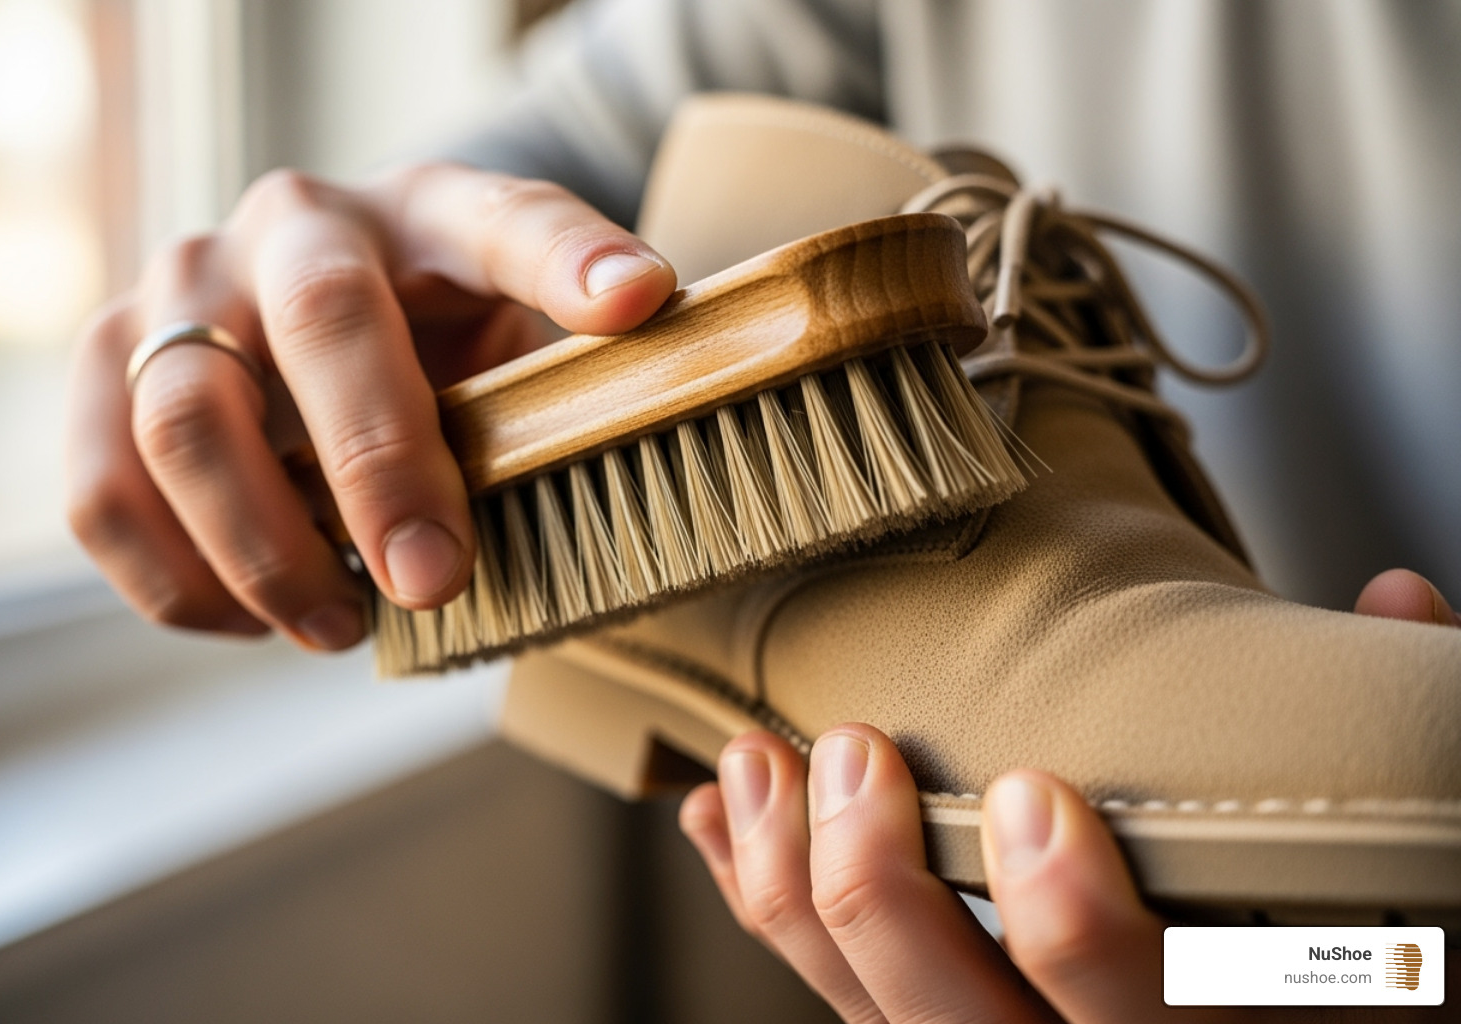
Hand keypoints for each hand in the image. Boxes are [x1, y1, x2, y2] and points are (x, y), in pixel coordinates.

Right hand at [66, 164, 674, 648]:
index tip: (636, 303)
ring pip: (185, 417)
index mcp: (426, 210)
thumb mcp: (512, 345)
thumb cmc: (433, 345)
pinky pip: (104, 492)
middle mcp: (293, 227)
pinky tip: (258, 617)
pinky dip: (180, 582)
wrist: (310, 321)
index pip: (509, 217)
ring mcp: (182, 288)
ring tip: (342, 625)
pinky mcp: (108, 367)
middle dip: (380, 467)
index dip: (571, 261)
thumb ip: (564, 386)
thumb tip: (635, 447)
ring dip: (267, 549)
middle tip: (431, 579)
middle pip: (320, 319)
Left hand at [679, 569, 1457, 1021]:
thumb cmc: (1350, 961)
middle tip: (852, 753)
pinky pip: (831, 996)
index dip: (1076, 929)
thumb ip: (1396, 755)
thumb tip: (1399, 605)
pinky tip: (727, 826)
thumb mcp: (1399, 880)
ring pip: (870, 1017)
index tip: (1029, 799)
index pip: (1145, 1012)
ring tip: (753, 764)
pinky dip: (766, 907)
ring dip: (790, 889)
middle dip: (884, 893)